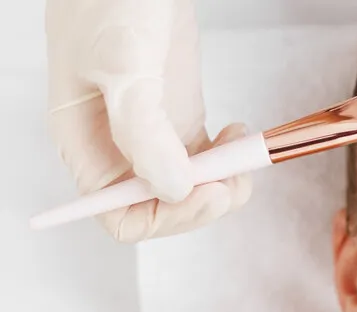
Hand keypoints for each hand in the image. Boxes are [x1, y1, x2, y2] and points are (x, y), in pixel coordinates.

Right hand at [45, 0, 250, 241]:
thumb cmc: (108, 3)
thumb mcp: (123, 66)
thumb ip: (144, 132)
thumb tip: (173, 188)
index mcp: (87, 146)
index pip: (120, 217)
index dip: (166, 218)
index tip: (205, 193)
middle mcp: (118, 149)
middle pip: (163, 208)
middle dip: (204, 200)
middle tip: (235, 175)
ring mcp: (152, 134)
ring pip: (191, 187)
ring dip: (224, 182)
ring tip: (242, 151)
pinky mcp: (179, 117)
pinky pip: (206, 160)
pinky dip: (229, 158)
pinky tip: (239, 133)